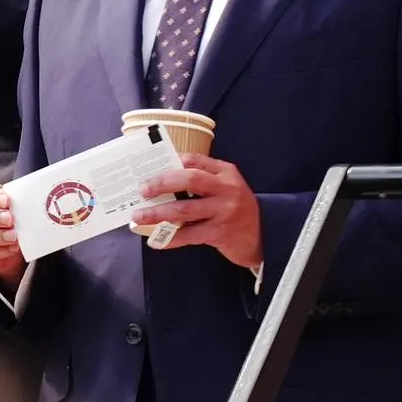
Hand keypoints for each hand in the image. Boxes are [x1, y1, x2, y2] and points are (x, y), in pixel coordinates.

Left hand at [133, 153, 263, 268]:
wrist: (263, 235)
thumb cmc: (236, 207)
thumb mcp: (227, 185)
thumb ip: (204, 177)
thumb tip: (165, 177)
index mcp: (226, 172)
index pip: (195, 160)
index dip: (171, 162)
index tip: (151, 167)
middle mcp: (227, 189)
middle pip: (190, 180)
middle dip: (162, 183)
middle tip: (142, 190)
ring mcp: (224, 212)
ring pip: (185, 210)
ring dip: (158, 213)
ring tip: (138, 217)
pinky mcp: (220, 233)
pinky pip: (189, 235)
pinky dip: (171, 238)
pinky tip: (156, 240)